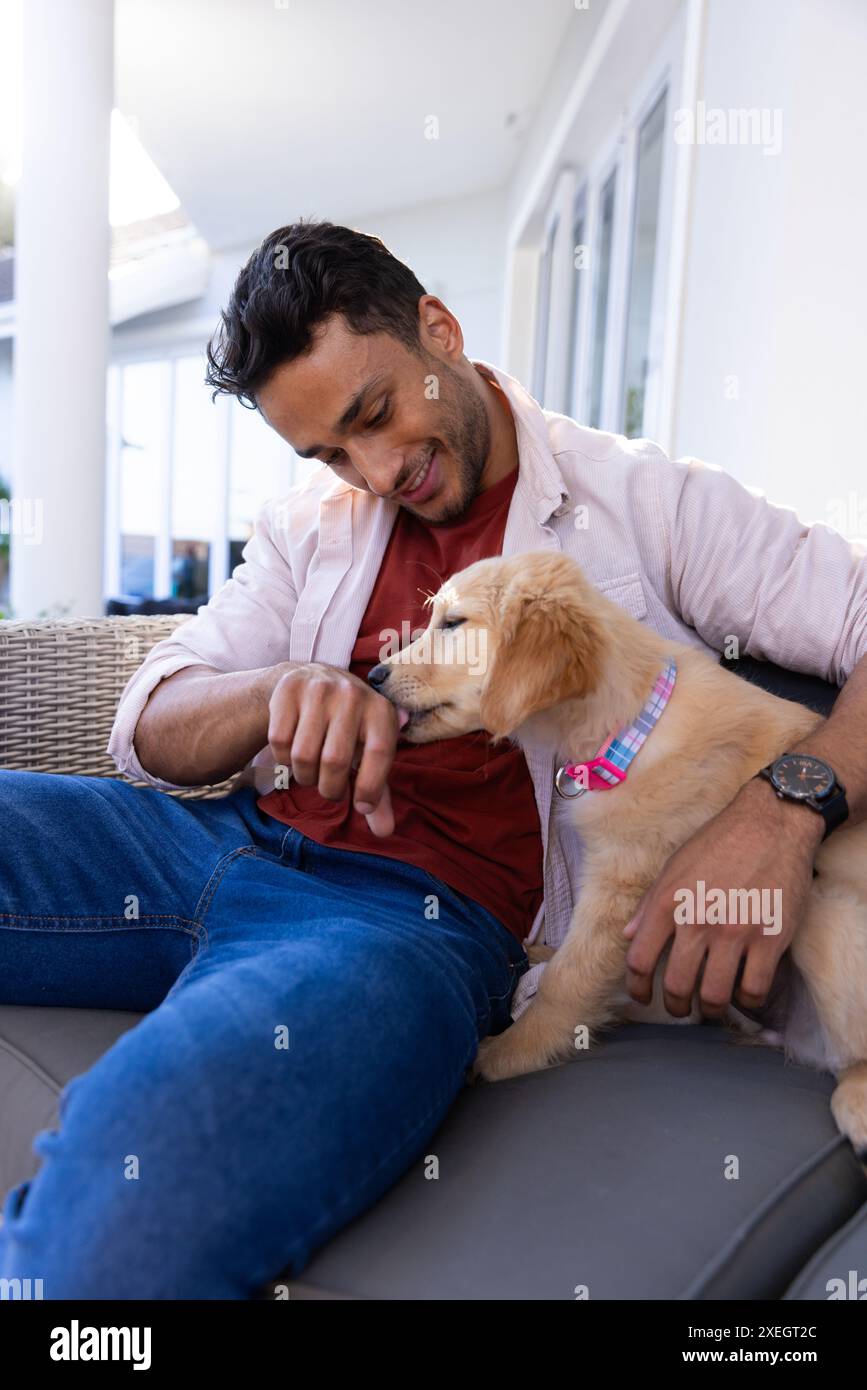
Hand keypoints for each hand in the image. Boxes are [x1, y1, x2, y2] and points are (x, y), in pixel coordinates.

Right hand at [267, 663, 398, 836]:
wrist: (314, 680)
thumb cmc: (349, 729)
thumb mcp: (368, 753)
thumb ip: (378, 792)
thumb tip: (384, 833)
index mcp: (381, 710)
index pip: (380, 753)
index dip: (370, 787)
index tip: (361, 805)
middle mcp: (352, 694)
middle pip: (335, 760)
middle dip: (330, 788)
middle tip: (331, 789)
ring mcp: (319, 689)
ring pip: (303, 755)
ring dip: (305, 776)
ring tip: (313, 772)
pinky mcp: (288, 690)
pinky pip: (279, 742)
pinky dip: (283, 759)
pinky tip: (293, 753)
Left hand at [623, 778, 822, 1017]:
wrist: (772, 823)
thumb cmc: (721, 841)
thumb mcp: (675, 865)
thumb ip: (650, 903)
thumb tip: (629, 936)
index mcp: (668, 901)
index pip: (640, 960)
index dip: (638, 987)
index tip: (643, 996)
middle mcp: (697, 920)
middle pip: (677, 986)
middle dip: (676, 1006)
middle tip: (681, 1008)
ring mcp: (734, 932)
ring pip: (714, 996)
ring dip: (710, 1010)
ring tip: (711, 1007)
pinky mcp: (770, 938)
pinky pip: (754, 989)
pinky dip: (747, 1002)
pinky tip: (744, 995)